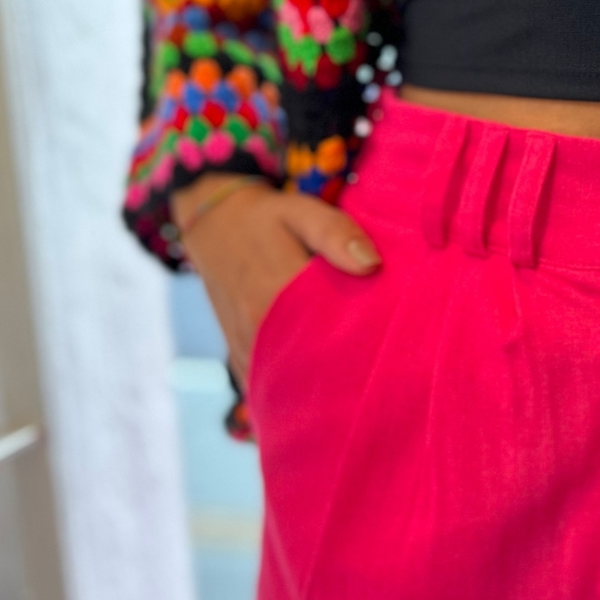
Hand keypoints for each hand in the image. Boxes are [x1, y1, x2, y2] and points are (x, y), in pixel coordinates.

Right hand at [171, 175, 380, 387]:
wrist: (215, 228)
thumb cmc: (267, 219)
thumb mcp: (303, 212)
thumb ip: (337, 234)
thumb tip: (372, 265)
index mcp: (275, 292)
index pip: (328, 331)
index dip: (360, 341)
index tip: (384, 340)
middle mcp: (255, 328)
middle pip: (311, 366)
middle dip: (344, 370)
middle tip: (376, 364)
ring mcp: (244, 347)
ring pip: (287, 382)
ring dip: (318, 383)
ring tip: (351, 379)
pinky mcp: (238, 358)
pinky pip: (267, 385)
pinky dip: (292, 387)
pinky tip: (317, 384)